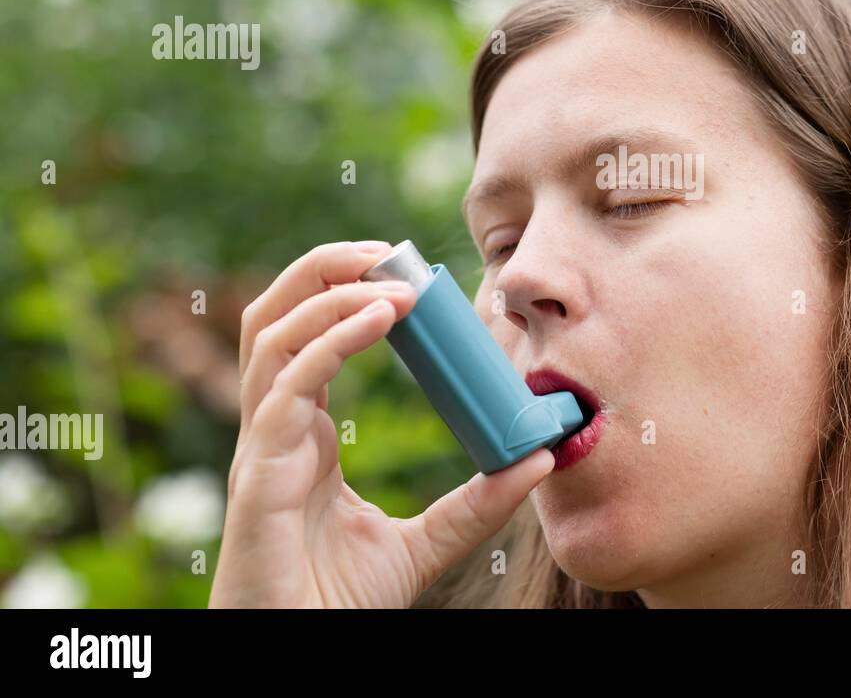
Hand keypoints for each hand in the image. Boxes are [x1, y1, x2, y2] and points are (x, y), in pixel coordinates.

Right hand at [209, 240, 554, 606]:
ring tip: (388, 276)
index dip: (344, 295)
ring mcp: (260, 445)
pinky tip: (379, 319)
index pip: (308, 338)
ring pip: (269, 335)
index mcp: (302, 432)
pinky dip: (330, 341)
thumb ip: (475, 503)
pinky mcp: (258, 472)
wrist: (302, 651)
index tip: (405, 274)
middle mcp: (275, 426)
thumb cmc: (339, 601)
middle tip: (386, 252)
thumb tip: (540, 459)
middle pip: (273, 316)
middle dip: (322, 270)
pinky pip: (286, 387)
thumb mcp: (426, 544)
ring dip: (327, 291)